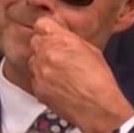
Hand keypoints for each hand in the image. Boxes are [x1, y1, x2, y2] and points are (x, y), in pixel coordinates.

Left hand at [26, 18, 133, 132]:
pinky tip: (59, 86)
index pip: (42, 23)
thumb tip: (62, 37)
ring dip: (43, 64)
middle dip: (45, 47)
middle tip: (59, 57)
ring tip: (61, 75)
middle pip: (35, 41)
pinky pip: (35, 78)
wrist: (98, 109)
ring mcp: (39, 71)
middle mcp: (46, 53)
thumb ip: (71, 40)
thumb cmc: (100, 81)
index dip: (48, 30)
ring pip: (33, 60)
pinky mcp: (37, 87)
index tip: (51, 34)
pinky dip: (44, 80)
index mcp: (61, 40)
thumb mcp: (92, 51)